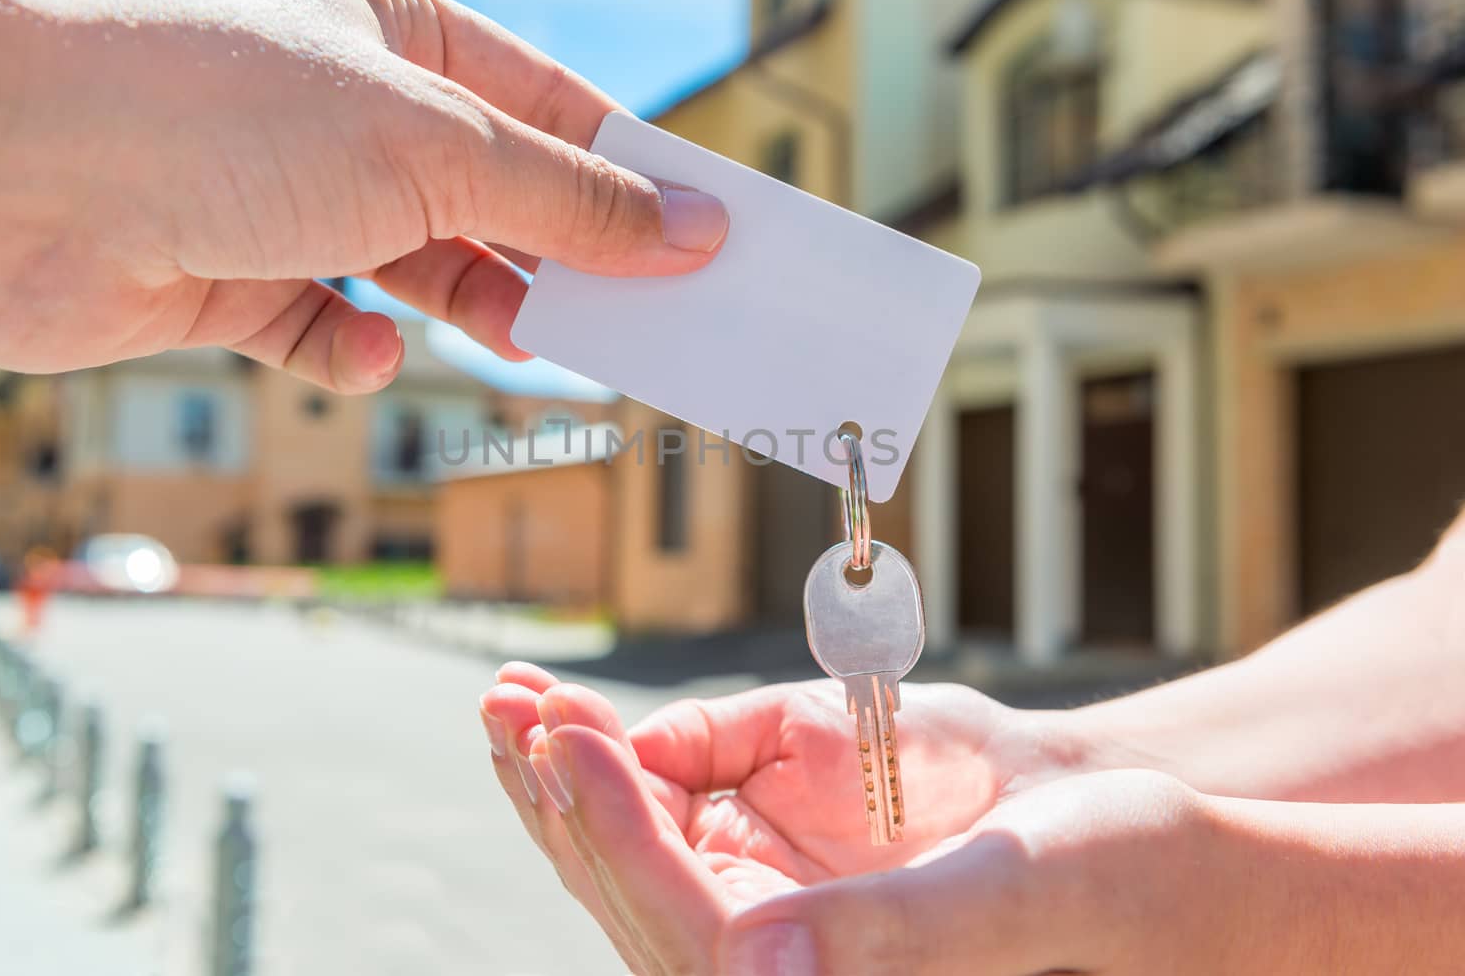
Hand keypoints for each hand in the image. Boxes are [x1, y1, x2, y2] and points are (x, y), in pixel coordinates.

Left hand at [0, 0, 727, 390]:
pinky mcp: (224, 282)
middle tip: (644, 320)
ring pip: (416, 268)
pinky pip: (322, 330)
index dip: (630, 173)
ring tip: (529, 345)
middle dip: (560, 255)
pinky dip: (355, 351)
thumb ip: (566, 198)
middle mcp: (340, 111)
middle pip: (490, 195)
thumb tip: (689, 229)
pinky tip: (368, 353)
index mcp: (395, 34)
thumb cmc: (221, 109)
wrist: (3, 171)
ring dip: (473, 308)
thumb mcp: (434, 145)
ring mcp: (281, 198)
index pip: (546, 106)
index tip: (706, 237)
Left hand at [479, 664, 1196, 973]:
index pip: (690, 928)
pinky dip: (618, 774)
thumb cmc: (1117, 878)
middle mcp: (787, 972)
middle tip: (506, 705)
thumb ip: (892, 938)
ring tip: (509, 703)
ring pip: (638, 867)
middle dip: (564, 799)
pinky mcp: (778, 878)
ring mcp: (776, 925)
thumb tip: (750, 969)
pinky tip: (572, 724)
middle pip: (635, 899)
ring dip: (567, 783)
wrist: (1144, 852)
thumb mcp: (1017, 891)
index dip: (620, 831)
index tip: (565, 737)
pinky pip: (675, 832)